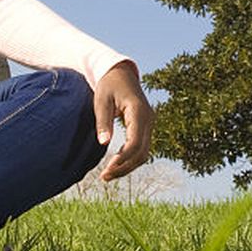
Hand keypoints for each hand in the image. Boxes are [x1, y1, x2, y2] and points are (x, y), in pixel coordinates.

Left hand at [93, 61, 154, 180]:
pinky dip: (130, 159)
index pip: (135, 142)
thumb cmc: (108, 85)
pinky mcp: (146, 127)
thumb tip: (103, 143)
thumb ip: (103, 121)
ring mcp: (150, 123)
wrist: (121, 73)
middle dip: (124, 167)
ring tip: (108, 175)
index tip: (107, 169)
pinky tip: (116, 164)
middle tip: (104, 177)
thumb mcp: (101, 100)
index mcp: (139, 111)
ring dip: (128, 166)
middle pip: (142, 152)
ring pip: (144, 153)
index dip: (123, 158)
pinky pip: (141, 148)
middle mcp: (149, 119)